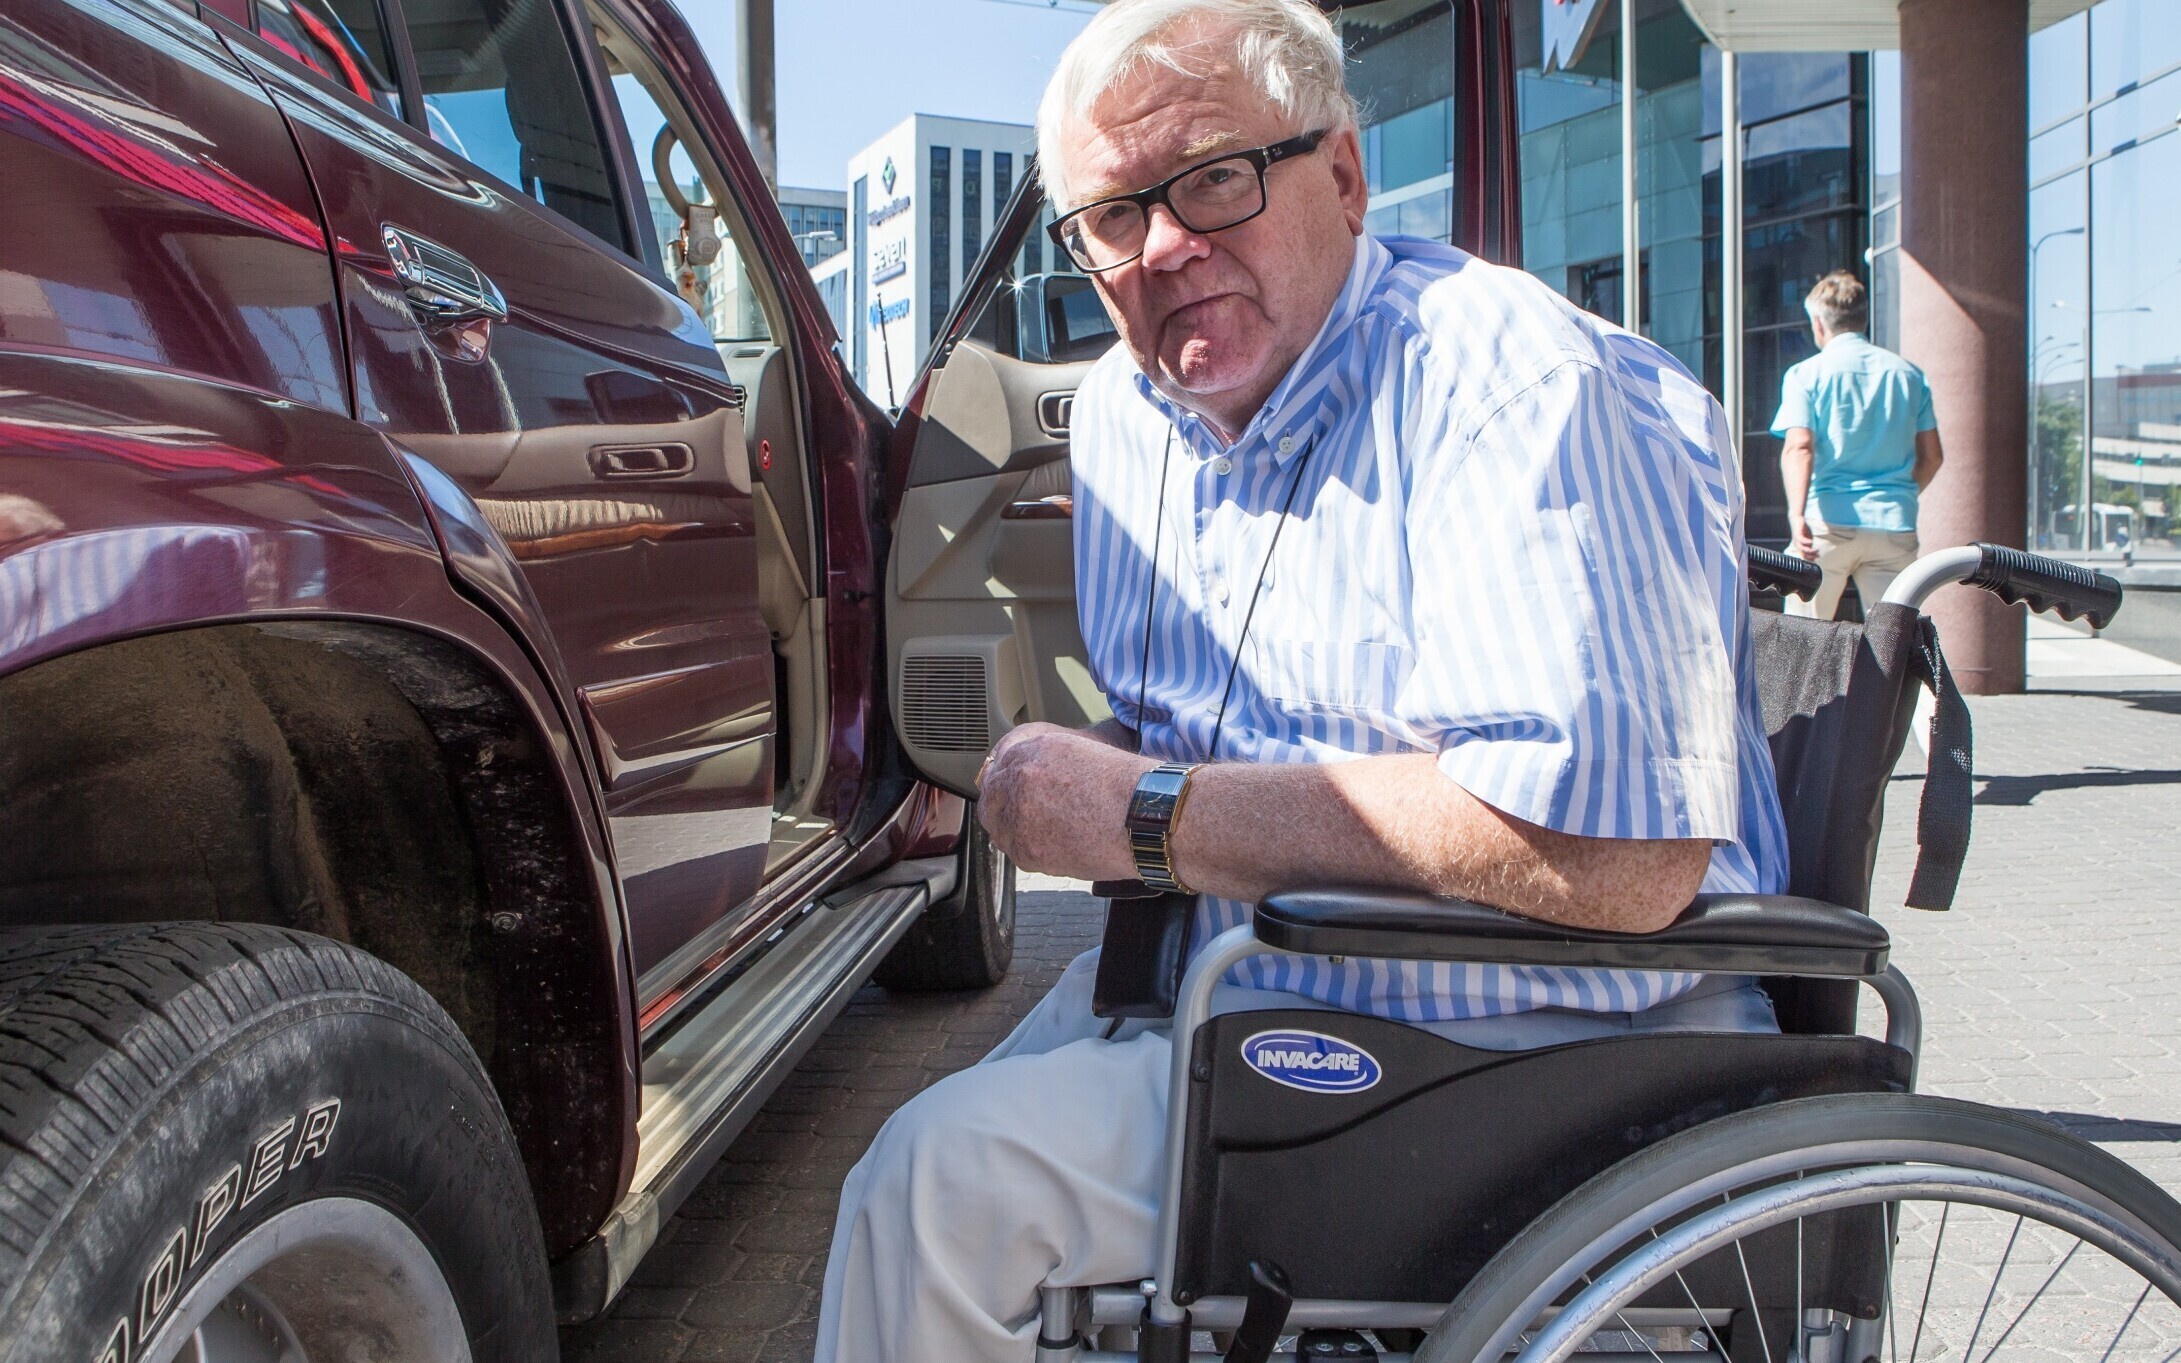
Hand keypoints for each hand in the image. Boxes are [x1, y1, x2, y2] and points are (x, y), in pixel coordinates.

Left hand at [976, 722, 1153, 881]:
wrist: (1144, 817)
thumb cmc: (1130, 785)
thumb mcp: (1090, 747)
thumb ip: (1055, 755)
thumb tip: (1041, 772)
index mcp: (1035, 746)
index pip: (1002, 757)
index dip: (1006, 772)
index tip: (1010, 784)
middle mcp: (1020, 777)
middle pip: (991, 791)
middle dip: (1002, 800)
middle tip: (1020, 811)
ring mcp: (1018, 814)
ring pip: (997, 824)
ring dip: (1011, 827)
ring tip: (1040, 831)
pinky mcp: (1026, 849)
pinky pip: (1013, 850)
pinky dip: (1027, 850)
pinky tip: (1051, 846)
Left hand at [1790, 518, 1815, 559]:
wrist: (1797, 518)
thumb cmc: (1803, 528)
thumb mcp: (1809, 537)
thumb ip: (1812, 542)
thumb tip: (1819, 548)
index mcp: (1800, 546)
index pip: (1804, 556)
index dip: (1810, 558)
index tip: (1817, 559)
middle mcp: (1797, 544)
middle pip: (1802, 554)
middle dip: (1810, 556)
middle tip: (1817, 556)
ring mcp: (1796, 540)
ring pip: (1801, 548)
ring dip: (1808, 550)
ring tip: (1815, 550)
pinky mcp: (1797, 534)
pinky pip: (1801, 540)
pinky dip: (1806, 541)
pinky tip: (1811, 541)